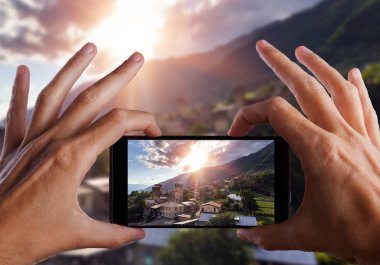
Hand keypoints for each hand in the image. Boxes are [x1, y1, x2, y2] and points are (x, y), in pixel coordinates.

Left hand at [0, 43, 160, 263]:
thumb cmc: (28, 238)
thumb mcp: (77, 235)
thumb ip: (113, 234)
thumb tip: (138, 235)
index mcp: (73, 158)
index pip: (118, 124)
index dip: (143, 122)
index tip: (155, 132)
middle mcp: (53, 141)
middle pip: (93, 98)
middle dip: (119, 76)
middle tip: (137, 58)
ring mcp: (31, 140)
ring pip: (56, 94)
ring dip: (74, 68)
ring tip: (90, 48)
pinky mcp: (14, 148)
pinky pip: (17, 113)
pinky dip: (20, 90)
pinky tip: (23, 71)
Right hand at [230, 40, 379, 263]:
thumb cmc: (357, 234)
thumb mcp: (306, 235)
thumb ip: (270, 235)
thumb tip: (245, 237)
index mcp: (317, 150)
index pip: (274, 113)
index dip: (248, 116)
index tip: (237, 131)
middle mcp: (338, 135)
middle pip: (304, 86)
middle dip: (280, 63)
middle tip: (264, 47)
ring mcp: (359, 136)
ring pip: (337, 88)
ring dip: (317, 65)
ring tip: (302, 51)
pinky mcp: (373, 143)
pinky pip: (363, 106)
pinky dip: (356, 87)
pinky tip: (351, 74)